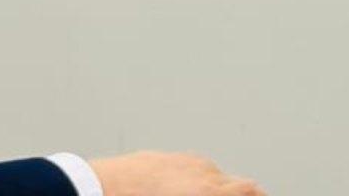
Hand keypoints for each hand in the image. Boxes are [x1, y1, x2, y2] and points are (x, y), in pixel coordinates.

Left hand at [89, 151, 265, 195]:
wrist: (96, 190)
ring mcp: (186, 162)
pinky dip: (201, 182)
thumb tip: (220, 191)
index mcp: (207, 193)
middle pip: (243, 183)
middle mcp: (202, 173)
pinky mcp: (169, 156)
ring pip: (218, 176)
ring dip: (223, 191)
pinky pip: (196, 169)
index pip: (251, 192)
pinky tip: (187, 195)